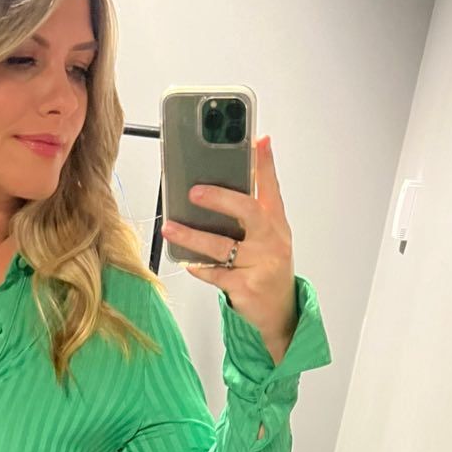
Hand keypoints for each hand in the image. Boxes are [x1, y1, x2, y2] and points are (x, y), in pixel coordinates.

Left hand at [161, 136, 297, 364]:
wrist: (280, 311)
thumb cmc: (268, 267)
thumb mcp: (269, 236)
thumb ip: (253, 210)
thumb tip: (221, 185)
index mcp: (276, 223)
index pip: (271, 187)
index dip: (265, 163)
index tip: (258, 140)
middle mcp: (271, 240)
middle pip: (247, 211)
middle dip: (220, 198)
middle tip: (194, 192)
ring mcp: (260, 264)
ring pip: (222, 246)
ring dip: (192, 236)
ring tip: (170, 228)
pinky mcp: (246, 286)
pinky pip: (215, 273)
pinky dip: (199, 267)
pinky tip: (188, 263)